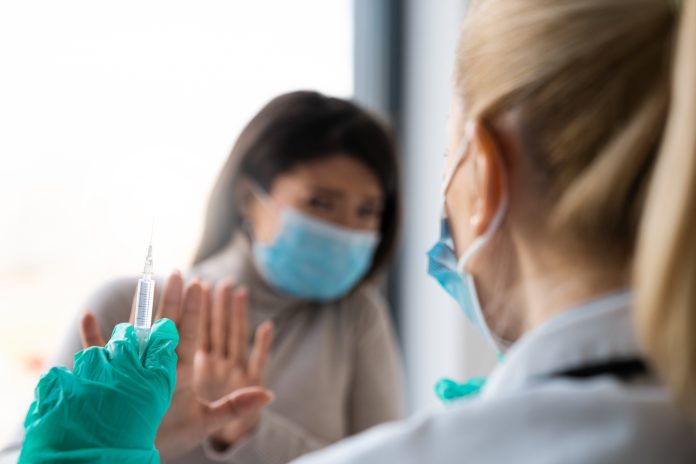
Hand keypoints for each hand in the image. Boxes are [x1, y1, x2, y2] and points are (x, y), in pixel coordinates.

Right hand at [80, 272, 273, 459]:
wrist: (133, 454)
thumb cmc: (168, 436)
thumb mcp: (206, 421)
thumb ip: (236, 406)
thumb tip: (270, 394)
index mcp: (178, 370)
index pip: (189, 334)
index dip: (195, 311)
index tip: (201, 285)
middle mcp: (155, 364)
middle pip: (165, 326)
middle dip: (172, 300)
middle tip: (179, 272)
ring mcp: (130, 368)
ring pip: (135, 332)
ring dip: (138, 310)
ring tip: (142, 282)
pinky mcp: (107, 379)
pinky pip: (96, 354)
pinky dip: (92, 336)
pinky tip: (89, 315)